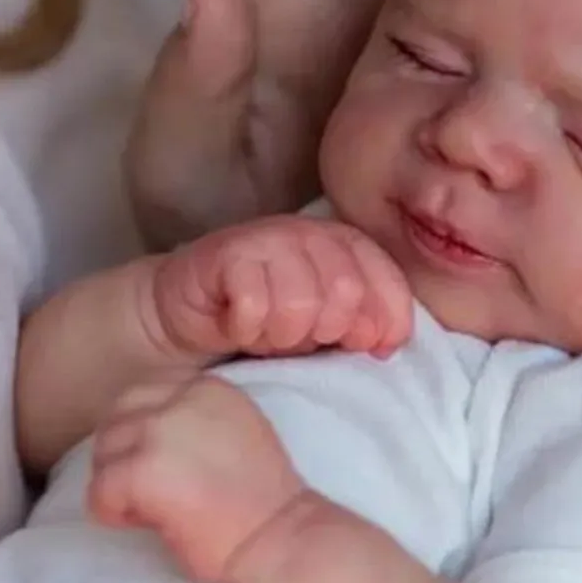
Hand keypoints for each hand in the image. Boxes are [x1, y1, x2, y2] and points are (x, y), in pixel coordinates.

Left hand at [89, 375, 302, 582]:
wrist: (278, 539)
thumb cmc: (261, 502)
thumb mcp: (235, 433)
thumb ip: (196, 421)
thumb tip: (148, 439)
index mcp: (208, 387)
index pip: (146, 395)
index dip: (143, 434)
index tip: (164, 468)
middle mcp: (181, 398)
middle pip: (117, 416)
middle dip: (121, 452)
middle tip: (143, 490)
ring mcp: (159, 431)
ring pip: (104, 451)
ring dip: (116, 481)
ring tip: (149, 507)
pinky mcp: (142, 470)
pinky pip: (99, 491)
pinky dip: (112, 512)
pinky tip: (146, 524)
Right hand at [151, 214, 412, 359]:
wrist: (193, 311)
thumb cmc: (267, 319)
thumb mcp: (324, 327)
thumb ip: (360, 328)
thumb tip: (385, 343)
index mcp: (347, 245)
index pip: (388, 282)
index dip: (385, 322)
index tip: (367, 349)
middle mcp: (312, 233)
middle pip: (346, 291)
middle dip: (324, 331)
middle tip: (296, 337)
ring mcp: (269, 237)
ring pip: (299, 302)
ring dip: (281, 335)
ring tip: (265, 332)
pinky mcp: (227, 252)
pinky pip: (254, 307)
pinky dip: (246, 330)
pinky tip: (236, 325)